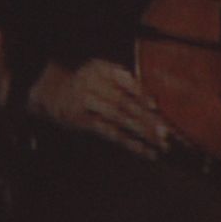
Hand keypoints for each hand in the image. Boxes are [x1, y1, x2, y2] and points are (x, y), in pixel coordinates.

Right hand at [28, 59, 170, 158]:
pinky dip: (131, 144)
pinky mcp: (85, 124)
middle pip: (123, 103)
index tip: (154, 105)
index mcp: (100, 69)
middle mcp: (92, 86)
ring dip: (142, 133)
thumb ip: (124, 80)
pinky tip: (146, 152)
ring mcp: (87, 105)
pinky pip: (111, 134)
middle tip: (166, 131)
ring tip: (161, 144)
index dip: (139, 92)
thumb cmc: (90, 82)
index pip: (123, 81)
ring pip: (119, 120)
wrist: (55, 94)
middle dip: (146, 118)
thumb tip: (153, 101)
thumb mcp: (102, 72)